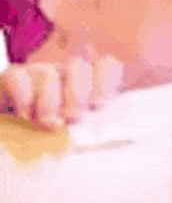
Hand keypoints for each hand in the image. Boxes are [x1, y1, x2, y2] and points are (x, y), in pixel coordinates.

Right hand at [0, 53, 124, 129]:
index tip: (100, 105)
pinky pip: (17, 76)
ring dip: (49, 103)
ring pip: (48, 72)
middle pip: (78, 66)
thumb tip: (125, 126)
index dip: (106, 82)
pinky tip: (26, 115)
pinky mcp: (14, 78)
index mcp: (91, 81)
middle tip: (72, 117)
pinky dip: (23, 97)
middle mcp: (66, 72)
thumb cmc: (59, 136)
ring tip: (49, 123)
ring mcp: (39, 73)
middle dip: (77, 95)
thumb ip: (105, 123)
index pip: (108, 64)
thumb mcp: (89, 129)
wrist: (18, 138)